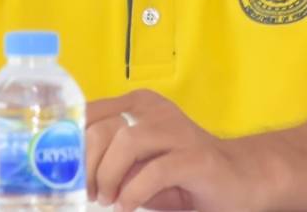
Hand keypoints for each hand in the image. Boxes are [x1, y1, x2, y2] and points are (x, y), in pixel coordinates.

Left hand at [84, 90, 269, 211]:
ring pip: (126, 142)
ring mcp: (177, 131)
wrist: (240, 179)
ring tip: (109, 199)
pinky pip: (154, 171)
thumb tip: (70, 170)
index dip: (70, 143)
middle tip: (90, 192)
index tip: (66, 171)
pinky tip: (128, 205)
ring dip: (109, 176)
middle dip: (87, 166)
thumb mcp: (138, 162)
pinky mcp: (195, 157)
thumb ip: (110, 156)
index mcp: (137, 104)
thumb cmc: (181, 174)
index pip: (89, 113)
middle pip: (103, 128)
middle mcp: (155, 111)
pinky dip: (134, 192)